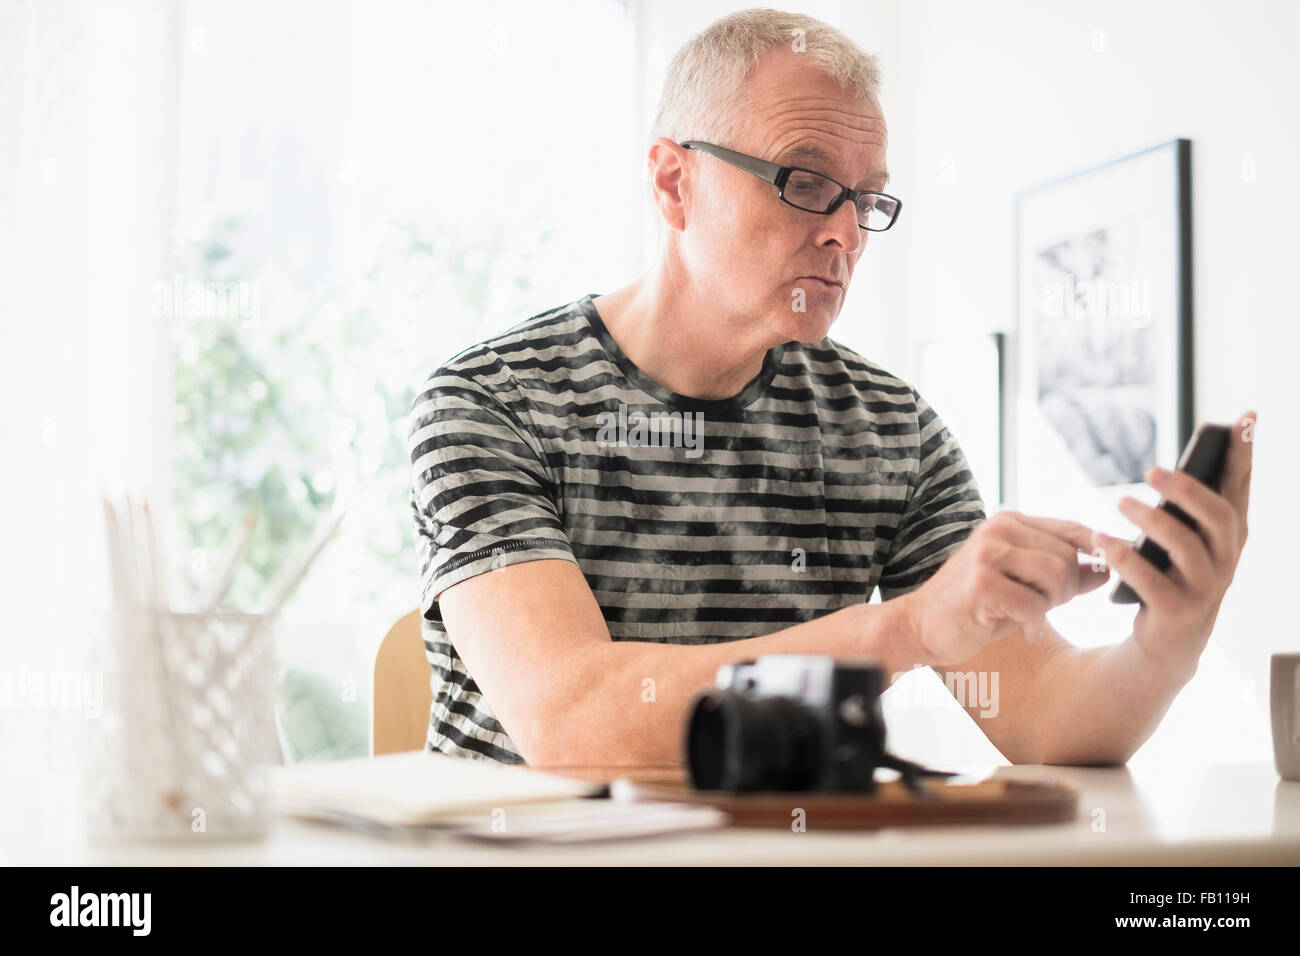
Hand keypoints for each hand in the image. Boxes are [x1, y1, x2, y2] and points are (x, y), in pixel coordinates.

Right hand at [902, 510, 1110, 667]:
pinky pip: (1035, 604)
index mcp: (1008, 522)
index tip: (1103, 575)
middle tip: (1045, 609)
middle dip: (1068, 589)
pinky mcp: (983, 583)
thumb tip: (1109, 569)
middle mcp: (998, 530)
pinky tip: (1023, 632)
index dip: (1097, 553)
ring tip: (1031, 617)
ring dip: (1053, 604)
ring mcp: (988, 554)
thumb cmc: (975, 608)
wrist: (921, 627)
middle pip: (1068, 556)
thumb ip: (1063, 574)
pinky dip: (1035, 625)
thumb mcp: (1024, 585)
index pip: (1072, 529)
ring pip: (1058, 575)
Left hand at [1093, 411, 1254, 683]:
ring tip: (1120, 502)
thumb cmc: (1171, 575)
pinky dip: (1124, 558)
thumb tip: (1166, 472)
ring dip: (1152, 521)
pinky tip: (1102, 539)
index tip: (1245, 417)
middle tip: (1151, 470)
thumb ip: (1183, 509)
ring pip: (1186, 548)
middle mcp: (1227, 560)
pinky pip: (1151, 581)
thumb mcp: (1181, 539)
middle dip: (1188, 490)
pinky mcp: (1178, 612)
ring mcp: (1206, 589)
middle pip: (1219, 517)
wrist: (1168, 643)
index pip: (1241, 488)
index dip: (1244, 454)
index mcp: (1230, 535)